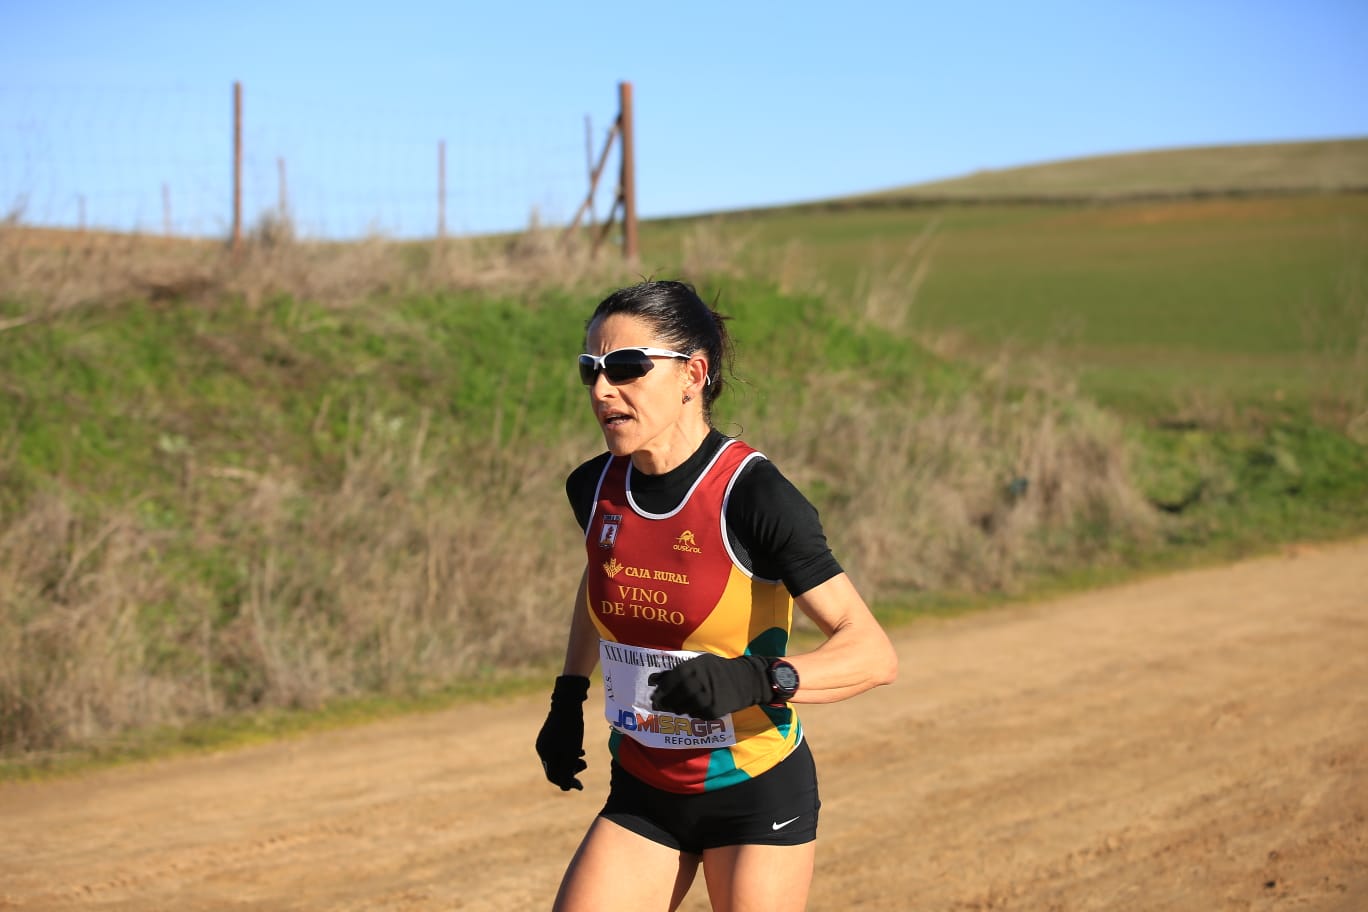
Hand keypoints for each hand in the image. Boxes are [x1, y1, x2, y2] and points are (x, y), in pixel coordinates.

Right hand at [535, 675, 589, 790]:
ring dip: (571, 761)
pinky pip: (559, 748)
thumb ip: (568, 771)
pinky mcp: (551, 732)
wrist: (568, 702)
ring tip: (583, 756)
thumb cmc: (571, 729)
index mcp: (544, 754)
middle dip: (571, 770)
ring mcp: (545, 739)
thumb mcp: (572, 753)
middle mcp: (541, 748)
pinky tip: (580, 749)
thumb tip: (566, 789)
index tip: (581, 786)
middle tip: (584, 765)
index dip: (568, 783)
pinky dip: (569, 752)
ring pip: (558, 757)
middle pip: (556, 767)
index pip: (554, 776)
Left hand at [648, 654, 769, 718]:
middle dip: (665, 703)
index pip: (668, 682)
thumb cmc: (718, 669)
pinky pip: (695, 715)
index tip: (656, 695)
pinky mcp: (712, 711)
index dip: (660, 691)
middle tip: (662, 705)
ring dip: (678, 709)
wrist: (746, 680)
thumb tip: (653, 680)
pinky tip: (697, 707)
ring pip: (682, 709)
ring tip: (680, 705)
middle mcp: (697, 683)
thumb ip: (677, 670)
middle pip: (673, 698)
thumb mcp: (699, 662)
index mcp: (692, 668)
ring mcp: (705, 699)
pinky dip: (693, 713)